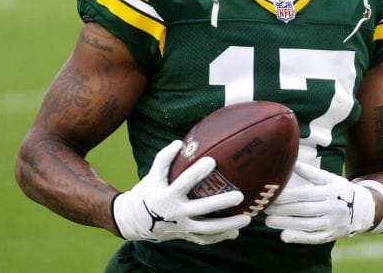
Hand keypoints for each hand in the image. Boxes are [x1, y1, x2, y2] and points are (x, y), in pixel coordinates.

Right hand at [112, 140, 250, 243]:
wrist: (135, 221)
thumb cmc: (149, 192)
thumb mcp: (153, 175)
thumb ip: (164, 159)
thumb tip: (179, 143)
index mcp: (166, 196)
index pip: (184, 182)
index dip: (197, 172)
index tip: (212, 160)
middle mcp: (175, 213)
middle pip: (201, 209)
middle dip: (221, 203)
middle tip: (240, 196)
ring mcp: (182, 227)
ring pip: (208, 229)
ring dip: (228, 225)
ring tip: (247, 219)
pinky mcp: (185, 236)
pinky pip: (205, 239)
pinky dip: (220, 237)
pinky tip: (236, 232)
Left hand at [264, 162, 375, 243]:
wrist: (364, 209)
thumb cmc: (340, 190)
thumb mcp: (329, 178)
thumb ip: (311, 173)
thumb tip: (293, 162)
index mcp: (330, 190)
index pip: (304, 194)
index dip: (286, 196)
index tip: (271, 195)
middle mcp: (332, 207)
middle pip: (303, 209)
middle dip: (282, 209)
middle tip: (265, 207)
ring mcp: (332, 223)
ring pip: (306, 224)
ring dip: (286, 223)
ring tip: (268, 221)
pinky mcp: (330, 235)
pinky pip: (313, 238)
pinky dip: (298, 238)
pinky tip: (284, 236)